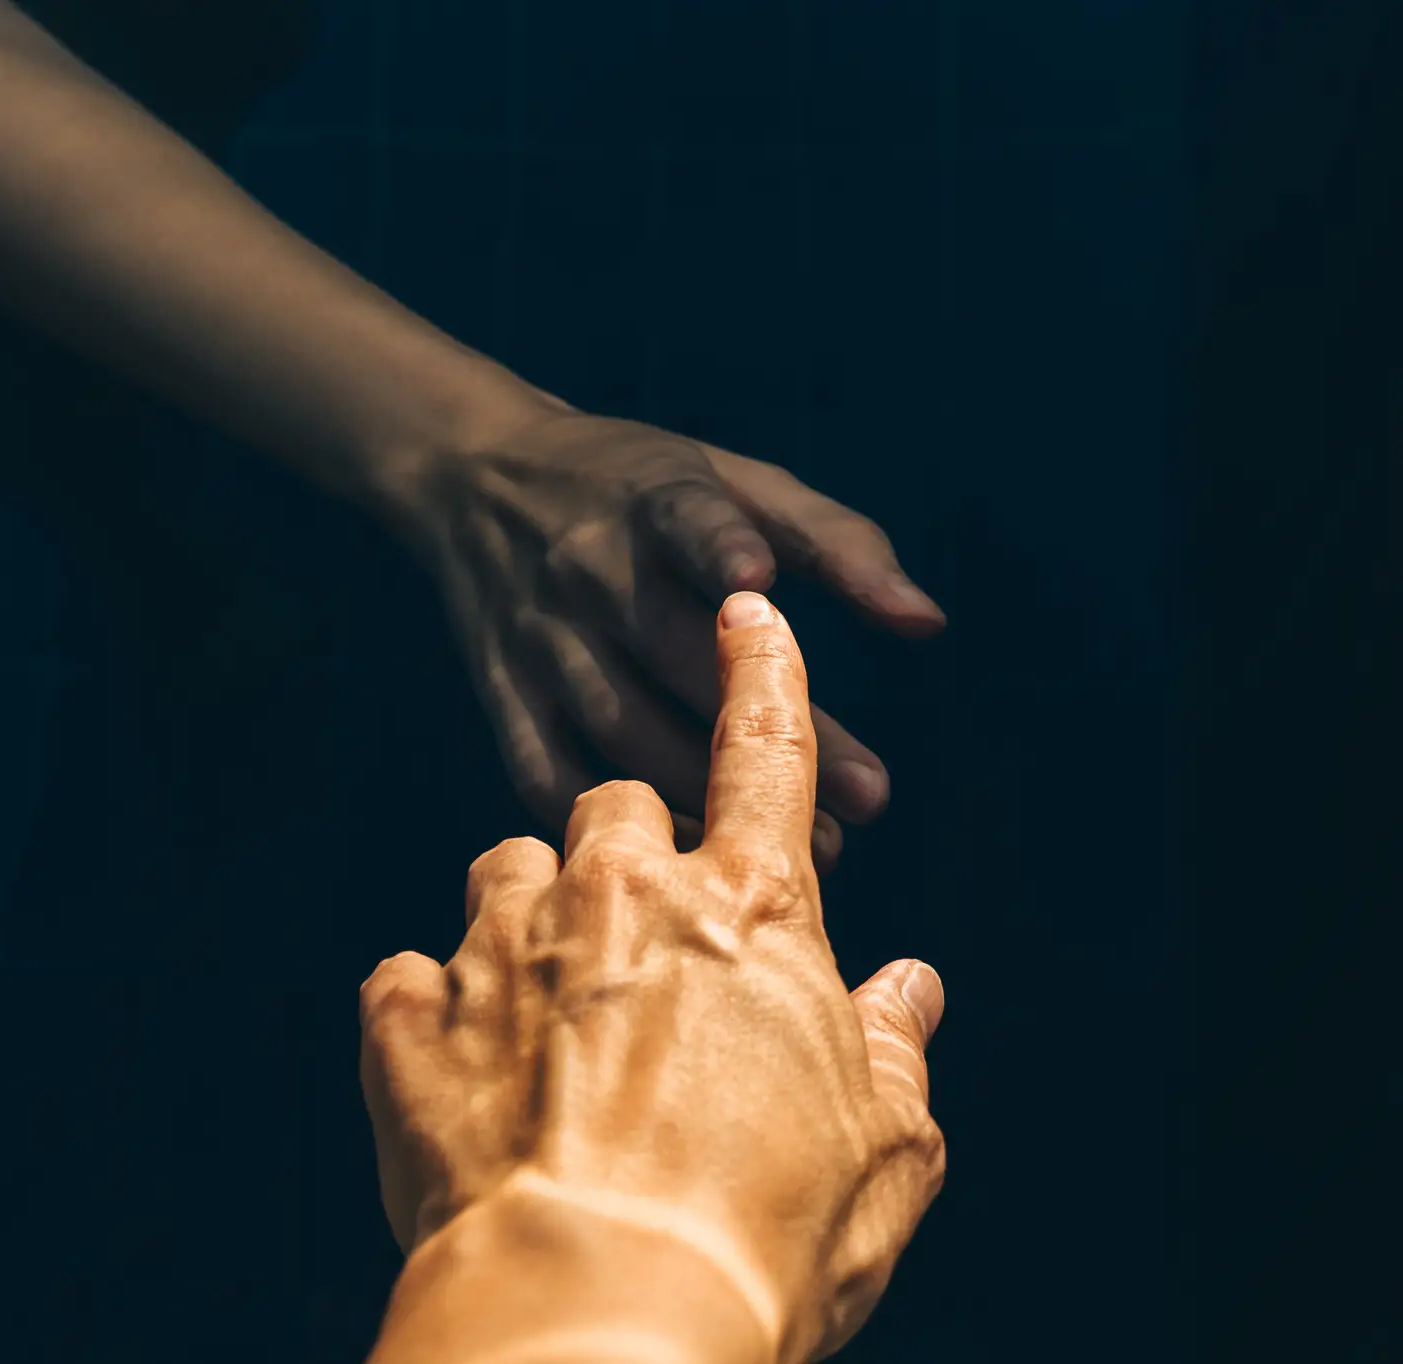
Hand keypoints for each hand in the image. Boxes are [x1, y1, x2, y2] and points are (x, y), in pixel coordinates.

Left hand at [357, 591, 947, 1363]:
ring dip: (526, 920)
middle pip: (614, 804)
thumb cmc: (761, 1239)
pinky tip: (467, 1080)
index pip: (765, 751)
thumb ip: (893, 1050)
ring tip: (550, 1019)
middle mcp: (621, 897)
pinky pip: (408, 974)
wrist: (598, 1311)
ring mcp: (503, 946)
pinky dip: (434, 1013)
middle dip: (627, 852)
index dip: (764, 675)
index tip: (747, 614)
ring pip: (503, 866)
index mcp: (749, 914)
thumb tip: (911, 992)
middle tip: (642, 946)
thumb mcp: (886, 1152)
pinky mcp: (409, 1017)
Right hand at [396, 403, 943, 869]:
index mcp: (651, 500)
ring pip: (618, 725)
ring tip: (811, 848)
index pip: (682, 519)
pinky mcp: (501, 690)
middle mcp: (587, 567)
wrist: (475, 473)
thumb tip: (927, 625)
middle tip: (868, 796)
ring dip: (707, 792)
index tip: (755, 579)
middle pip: (673, 654)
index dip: (714, 543)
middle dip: (767, 729)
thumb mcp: (735, 479)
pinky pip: (545, 768)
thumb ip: (837, 544)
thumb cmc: (639, 485)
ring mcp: (537, 636)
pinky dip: (610, 817)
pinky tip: (690, 852)